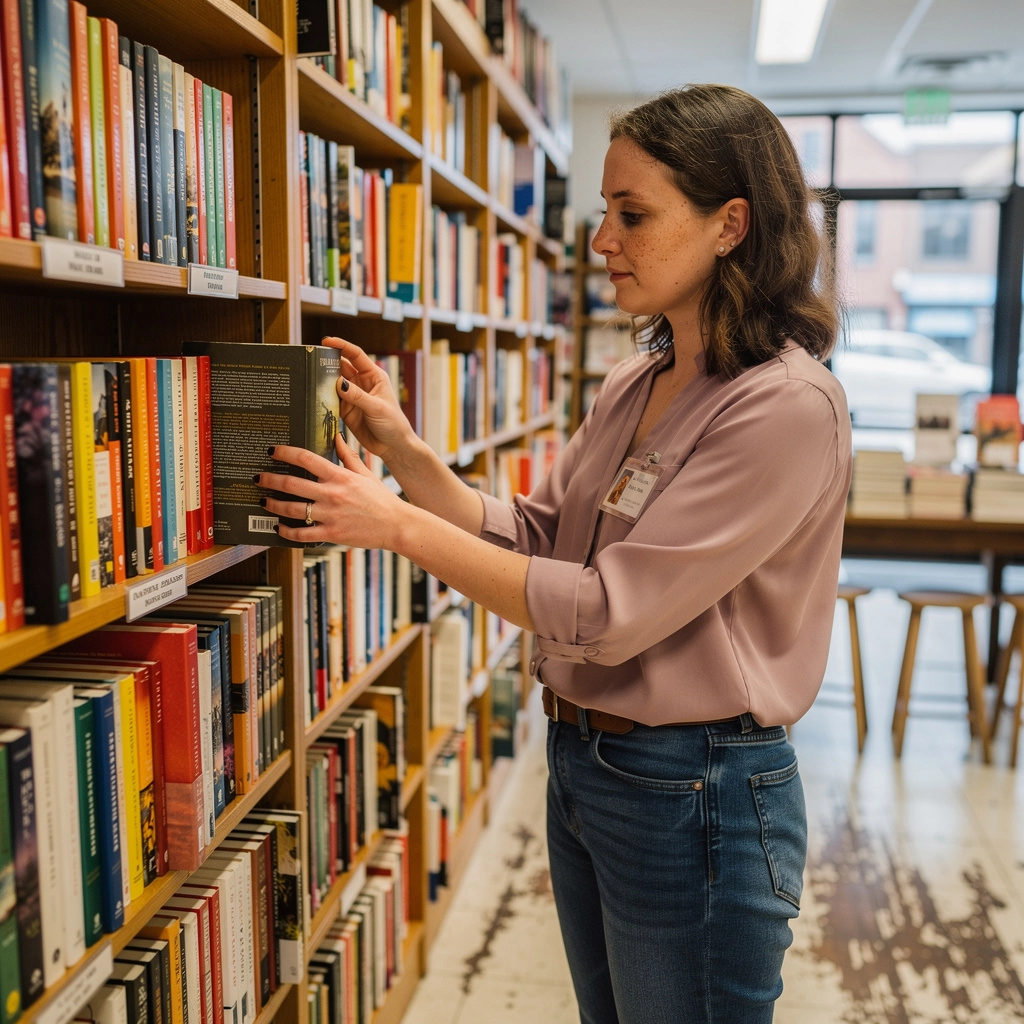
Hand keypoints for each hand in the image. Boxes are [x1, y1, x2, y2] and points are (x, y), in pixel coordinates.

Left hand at [255, 436, 407, 549]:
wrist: (396, 525)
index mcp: (340, 476)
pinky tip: (278, 527)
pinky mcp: (331, 534)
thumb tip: (337, 436)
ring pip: (292, 509)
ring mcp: (330, 515)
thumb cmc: (382, 499)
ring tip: (263, 501)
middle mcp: (332, 494)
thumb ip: (348, 455)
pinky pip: (302, 534)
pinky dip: (286, 531)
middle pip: (292, 483)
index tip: (272, 450)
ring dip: (273, 504)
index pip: (307, 459)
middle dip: (270, 479)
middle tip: (258, 477)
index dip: (286, 452)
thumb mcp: (366, 473)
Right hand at [322, 336, 415, 462]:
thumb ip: (357, 396)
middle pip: (342, 367)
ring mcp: (353, 396)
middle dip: (328, 362)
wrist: (393, 446)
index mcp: (374, 376)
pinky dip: (323, 398)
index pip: (356, 355)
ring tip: (309, 376)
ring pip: (334, 383)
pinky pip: (332, 400)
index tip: (326, 341)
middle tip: (312, 360)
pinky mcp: (346, 410)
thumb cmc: (393, 424)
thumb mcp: (376, 407)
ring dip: (324, 380)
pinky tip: (313, 395)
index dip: (341, 346)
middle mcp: (362, 383)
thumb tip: (338, 382)